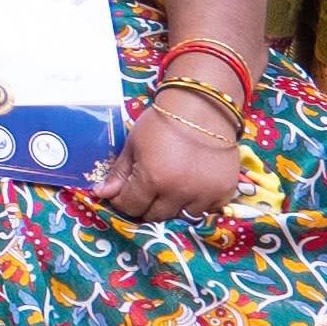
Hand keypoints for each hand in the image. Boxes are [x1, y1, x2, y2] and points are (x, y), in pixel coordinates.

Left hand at [99, 93, 246, 221]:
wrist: (203, 108)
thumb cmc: (162, 123)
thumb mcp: (134, 144)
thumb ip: (120, 173)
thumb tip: (102, 194)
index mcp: (153, 179)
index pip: (131, 206)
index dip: (122, 200)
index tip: (124, 191)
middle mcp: (179, 192)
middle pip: (155, 216)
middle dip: (145, 205)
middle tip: (146, 190)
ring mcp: (204, 194)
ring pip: (180, 217)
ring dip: (170, 207)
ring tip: (168, 188)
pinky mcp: (224, 192)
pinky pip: (205, 211)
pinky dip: (195, 205)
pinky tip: (189, 188)